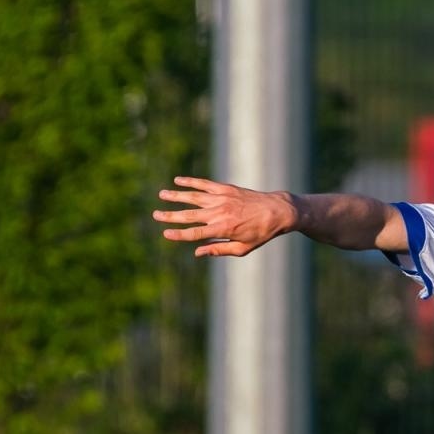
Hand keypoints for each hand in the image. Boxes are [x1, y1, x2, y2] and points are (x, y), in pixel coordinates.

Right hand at [153, 176, 294, 256]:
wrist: (278, 211)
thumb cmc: (261, 233)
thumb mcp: (243, 248)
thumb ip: (219, 250)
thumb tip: (197, 253)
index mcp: (223, 229)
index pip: (195, 234)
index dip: (179, 234)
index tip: (166, 233)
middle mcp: (220, 213)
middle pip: (189, 215)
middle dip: (170, 216)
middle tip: (155, 215)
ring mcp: (222, 199)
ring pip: (193, 197)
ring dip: (176, 196)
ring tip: (161, 195)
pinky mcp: (226, 188)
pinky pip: (204, 184)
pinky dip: (190, 182)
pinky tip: (178, 180)